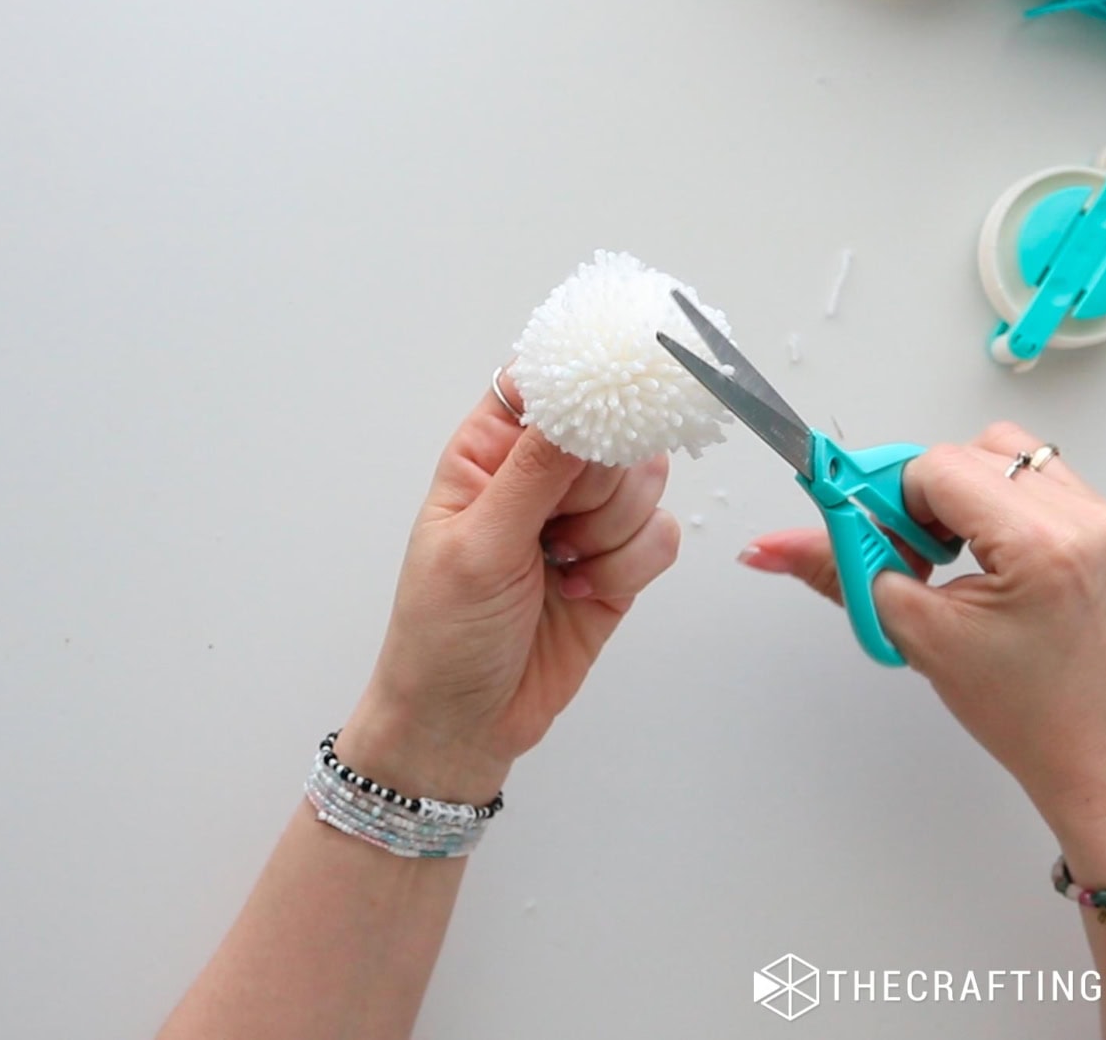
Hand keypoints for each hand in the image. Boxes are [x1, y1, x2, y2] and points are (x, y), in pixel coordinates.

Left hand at [338, 373, 680, 802]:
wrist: (465, 724)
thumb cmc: (443, 633)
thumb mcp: (478, 546)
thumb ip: (534, 471)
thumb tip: (580, 404)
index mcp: (489, 452)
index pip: (545, 383)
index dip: (584, 382)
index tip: (611, 400)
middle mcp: (541, 475)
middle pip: (612, 428)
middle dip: (600, 481)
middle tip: (560, 525)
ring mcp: (584, 518)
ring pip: (646, 482)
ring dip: (614, 531)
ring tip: (564, 567)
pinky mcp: (619, 563)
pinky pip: (661, 535)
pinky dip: (632, 565)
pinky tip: (585, 592)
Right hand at [741, 423, 1105, 879]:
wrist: (1098, 758)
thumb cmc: (1022, 714)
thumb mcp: (915, 636)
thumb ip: (838, 572)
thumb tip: (768, 545)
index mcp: (1040, 543)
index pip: (936, 468)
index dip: (891, 500)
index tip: (873, 536)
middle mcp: (1082, 517)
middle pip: (967, 453)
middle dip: (923, 499)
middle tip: (911, 558)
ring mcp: (1101, 518)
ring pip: (1003, 454)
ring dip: (962, 493)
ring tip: (951, 555)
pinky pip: (1037, 477)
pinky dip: (998, 502)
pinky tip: (985, 555)